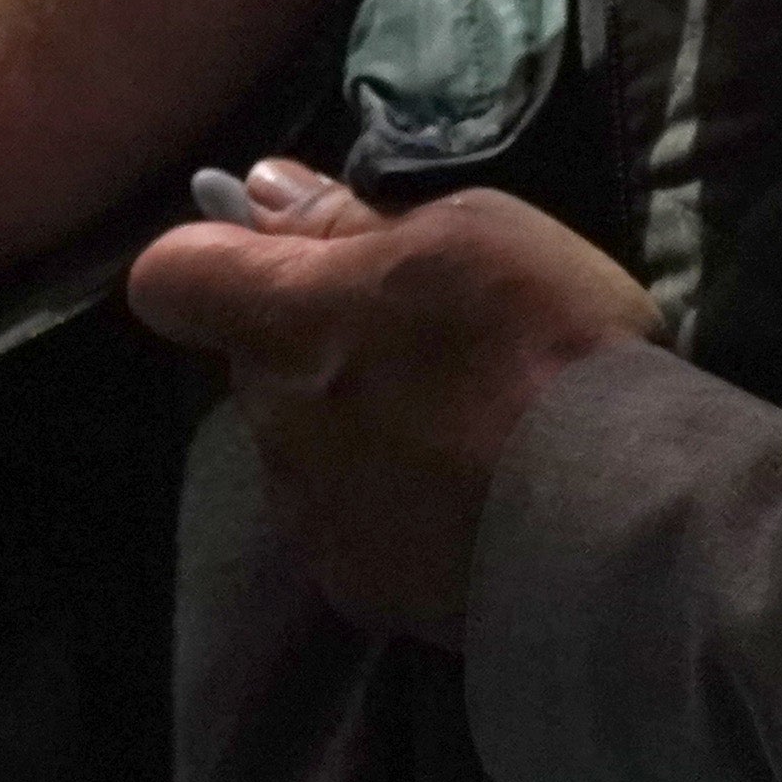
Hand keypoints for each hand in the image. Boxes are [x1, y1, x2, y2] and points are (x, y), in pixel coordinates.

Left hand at [129, 163, 660, 640]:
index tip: (283, 250)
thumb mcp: (469, 232)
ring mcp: (307, 516)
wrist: (610, 514)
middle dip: (318, 345)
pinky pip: (352, 525)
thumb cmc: (539, 340)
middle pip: (259, 365)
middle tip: (427, 341)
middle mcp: (269, 422)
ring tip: (468, 430)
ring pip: (305, 448)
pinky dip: (394, 505)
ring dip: (357, 428)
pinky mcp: (355, 589)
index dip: (214, 256)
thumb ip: (347, 219)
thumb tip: (261, 192)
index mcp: (283, 319)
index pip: (171, 277)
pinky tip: (474, 499)